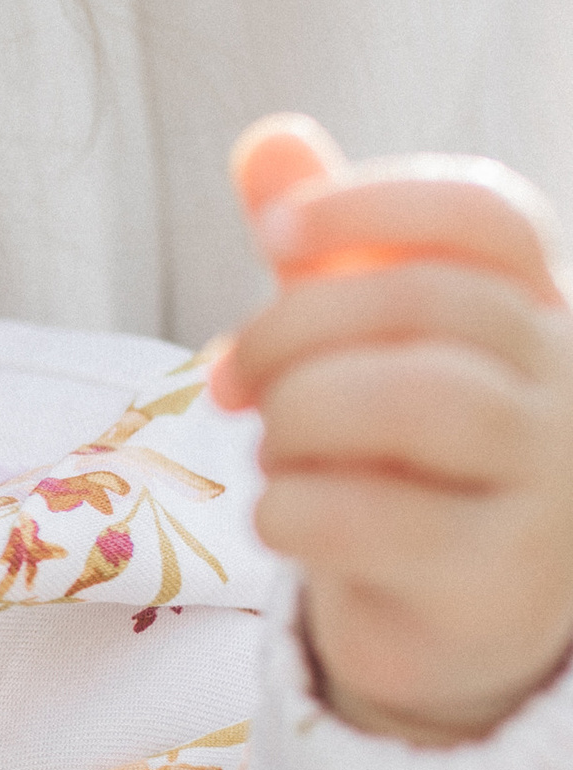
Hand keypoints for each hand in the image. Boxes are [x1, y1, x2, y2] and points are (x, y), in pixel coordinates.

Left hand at [212, 113, 572, 741]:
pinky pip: (369, 516)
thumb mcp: (361, 355)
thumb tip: (267, 139)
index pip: (492, 219)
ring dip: (300, 416)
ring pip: (416, 401)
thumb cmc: (398, 469)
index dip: (375, 206)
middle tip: (231, 376)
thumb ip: (323, 254)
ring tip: (272, 450)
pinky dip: (289, 505)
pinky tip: (283, 516)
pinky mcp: (495, 587)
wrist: (442, 631)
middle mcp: (568, 394)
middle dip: (294, 326)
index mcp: (544, 316)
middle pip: (432, 305)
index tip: (272, 232)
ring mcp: (548, 493)